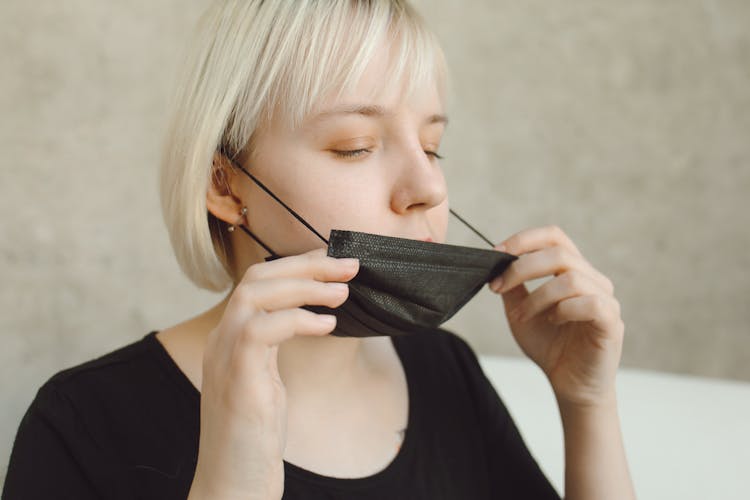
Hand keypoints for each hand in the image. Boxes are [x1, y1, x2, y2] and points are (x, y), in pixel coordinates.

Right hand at [189, 248, 358, 499]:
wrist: (232, 485)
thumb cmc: (255, 437)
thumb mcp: (269, 381)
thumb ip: (279, 346)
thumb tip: (316, 316)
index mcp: (230, 338)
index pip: (259, 281)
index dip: (299, 264)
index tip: (335, 259)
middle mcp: (221, 340)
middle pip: (257, 277)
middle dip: (307, 265)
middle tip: (350, 265)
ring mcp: (224, 357)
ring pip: (256, 294)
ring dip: (306, 285)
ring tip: (344, 291)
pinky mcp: (236, 378)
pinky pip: (262, 330)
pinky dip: (298, 319)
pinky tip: (329, 325)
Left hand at [488, 225, 624, 407]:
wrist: (569, 385)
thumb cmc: (550, 347)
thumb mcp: (521, 312)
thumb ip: (513, 288)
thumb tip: (496, 264)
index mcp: (572, 271)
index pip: (554, 237)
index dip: (525, 239)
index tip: (496, 253)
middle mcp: (592, 279)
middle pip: (559, 253)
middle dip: (522, 267)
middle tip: (499, 286)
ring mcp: (605, 299)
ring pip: (571, 278)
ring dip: (538, 296)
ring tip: (523, 315)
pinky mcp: (611, 322)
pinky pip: (589, 303)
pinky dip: (563, 309)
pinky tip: (551, 321)